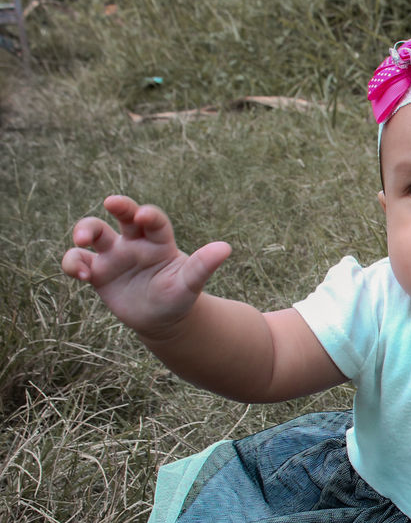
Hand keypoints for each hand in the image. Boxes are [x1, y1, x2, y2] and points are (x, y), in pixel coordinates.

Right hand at [62, 195, 231, 337]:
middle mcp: (135, 243)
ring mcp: (114, 255)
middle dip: (118, 205)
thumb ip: (203, 266)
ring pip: (94, 231)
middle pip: (123, 215)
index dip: (148, 215)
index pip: (154, 221)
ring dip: (84, 230)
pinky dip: (73, 263)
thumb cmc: (179, 298)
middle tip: (111, 202)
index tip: (143, 216)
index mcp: (159, 242)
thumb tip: (225, 248)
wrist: (162, 320)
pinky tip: (82, 276)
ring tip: (82, 242)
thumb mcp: (190, 284)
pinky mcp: (96, 271)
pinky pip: (77, 260)